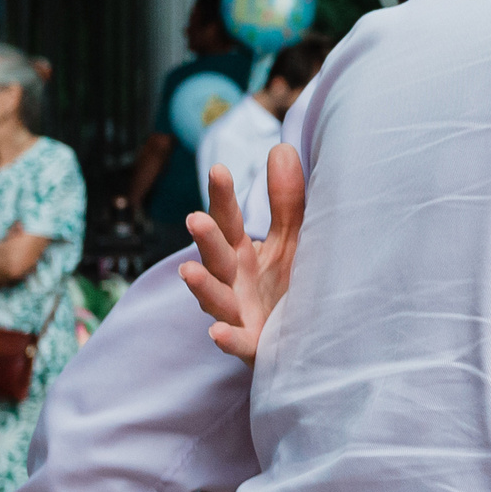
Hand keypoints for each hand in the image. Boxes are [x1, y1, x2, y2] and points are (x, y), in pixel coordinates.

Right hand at [181, 145, 304, 364]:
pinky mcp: (253, 344)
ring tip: (188, 270)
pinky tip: (217, 332)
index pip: (227, 220)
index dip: (222, 197)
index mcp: (240, 253)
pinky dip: (226, 338)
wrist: (302, 339)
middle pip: (217, 257)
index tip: (218, 169)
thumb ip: (286, 200)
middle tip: (196, 218)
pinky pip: (238, 343)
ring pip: (216, 299)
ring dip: (201, 286)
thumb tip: (283, 147)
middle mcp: (233, 281)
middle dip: (205, 239)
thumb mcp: (291, 239)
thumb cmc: (289, 285)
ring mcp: (239, 313)